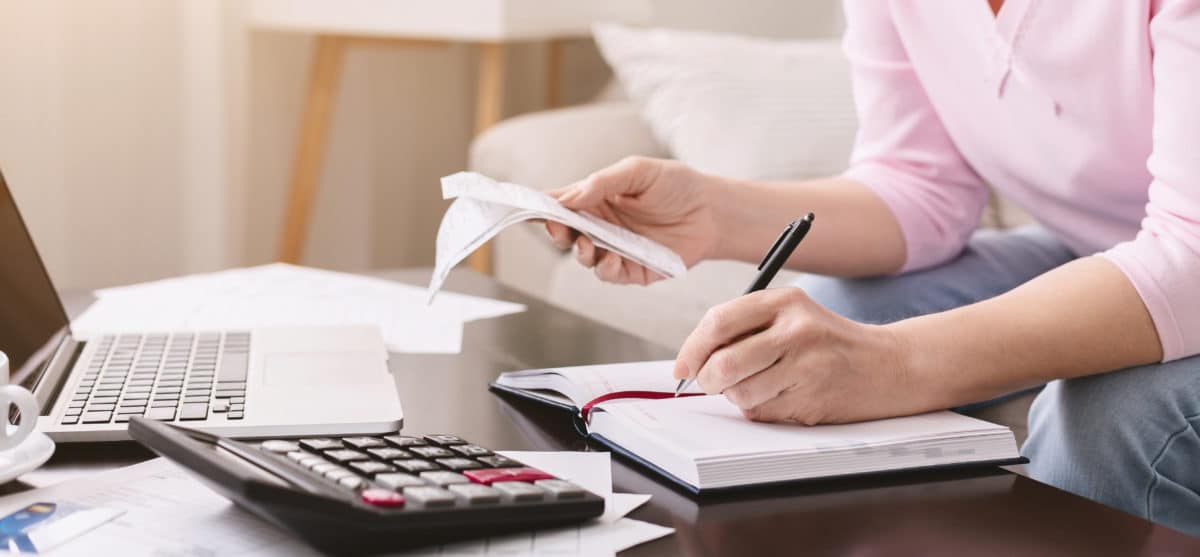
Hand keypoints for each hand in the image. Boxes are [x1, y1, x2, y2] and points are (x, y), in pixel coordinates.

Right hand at [545, 157, 721, 284]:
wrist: (714, 212)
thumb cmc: (678, 185)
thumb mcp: (639, 171)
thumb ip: (602, 182)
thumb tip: (568, 197)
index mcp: (597, 198)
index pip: (561, 203)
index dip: (541, 206)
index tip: (526, 208)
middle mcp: (602, 225)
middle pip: (566, 233)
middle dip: (556, 232)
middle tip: (557, 228)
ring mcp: (615, 248)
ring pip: (583, 257)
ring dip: (579, 252)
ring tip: (586, 245)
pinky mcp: (633, 270)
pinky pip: (610, 274)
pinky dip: (606, 268)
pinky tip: (613, 258)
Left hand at [673, 288, 926, 423]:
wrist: (888, 365)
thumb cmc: (827, 341)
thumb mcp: (791, 315)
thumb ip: (745, 326)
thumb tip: (692, 357)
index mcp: (785, 302)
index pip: (718, 322)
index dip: (692, 348)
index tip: (683, 366)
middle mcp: (797, 330)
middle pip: (725, 363)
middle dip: (708, 380)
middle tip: (711, 382)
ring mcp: (807, 367)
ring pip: (741, 393)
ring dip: (739, 397)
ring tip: (761, 385)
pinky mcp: (813, 399)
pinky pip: (763, 412)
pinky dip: (762, 410)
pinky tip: (784, 396)